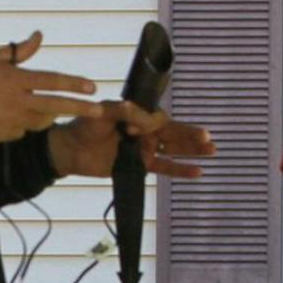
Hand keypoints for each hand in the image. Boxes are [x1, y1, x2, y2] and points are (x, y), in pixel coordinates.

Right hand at [0, 32, 98, 143]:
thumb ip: (19, 51)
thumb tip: (39, 36)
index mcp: (15, 79)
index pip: (52, 81)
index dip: (75, 84)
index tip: (93, 87)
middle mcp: (16, 102)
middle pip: (55, 106)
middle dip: (80, 108)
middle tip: (99, 111)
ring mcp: (10, 121)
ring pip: (39, 122)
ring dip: (45, 116)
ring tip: (36, 108)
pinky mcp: (2, 136)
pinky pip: (20, 132)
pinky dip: (22, 125)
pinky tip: (8, 117)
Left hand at [46, 104, 214, 178]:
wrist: (70, 149)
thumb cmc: (84, 126)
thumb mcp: (101, 114)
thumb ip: (120, 112)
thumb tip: (134, 111)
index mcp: (138, 114)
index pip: (156, 118)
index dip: (149, 123)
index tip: (131, 130)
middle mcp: (145, 130)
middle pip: (173, 132)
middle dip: (190, 135)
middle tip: (207, 137)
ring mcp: (144, 148)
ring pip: (174, 149)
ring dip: (192, 150)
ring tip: (212, 150)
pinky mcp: (140, 165)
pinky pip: (165, 167)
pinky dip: (180, 170)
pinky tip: (198, 171)